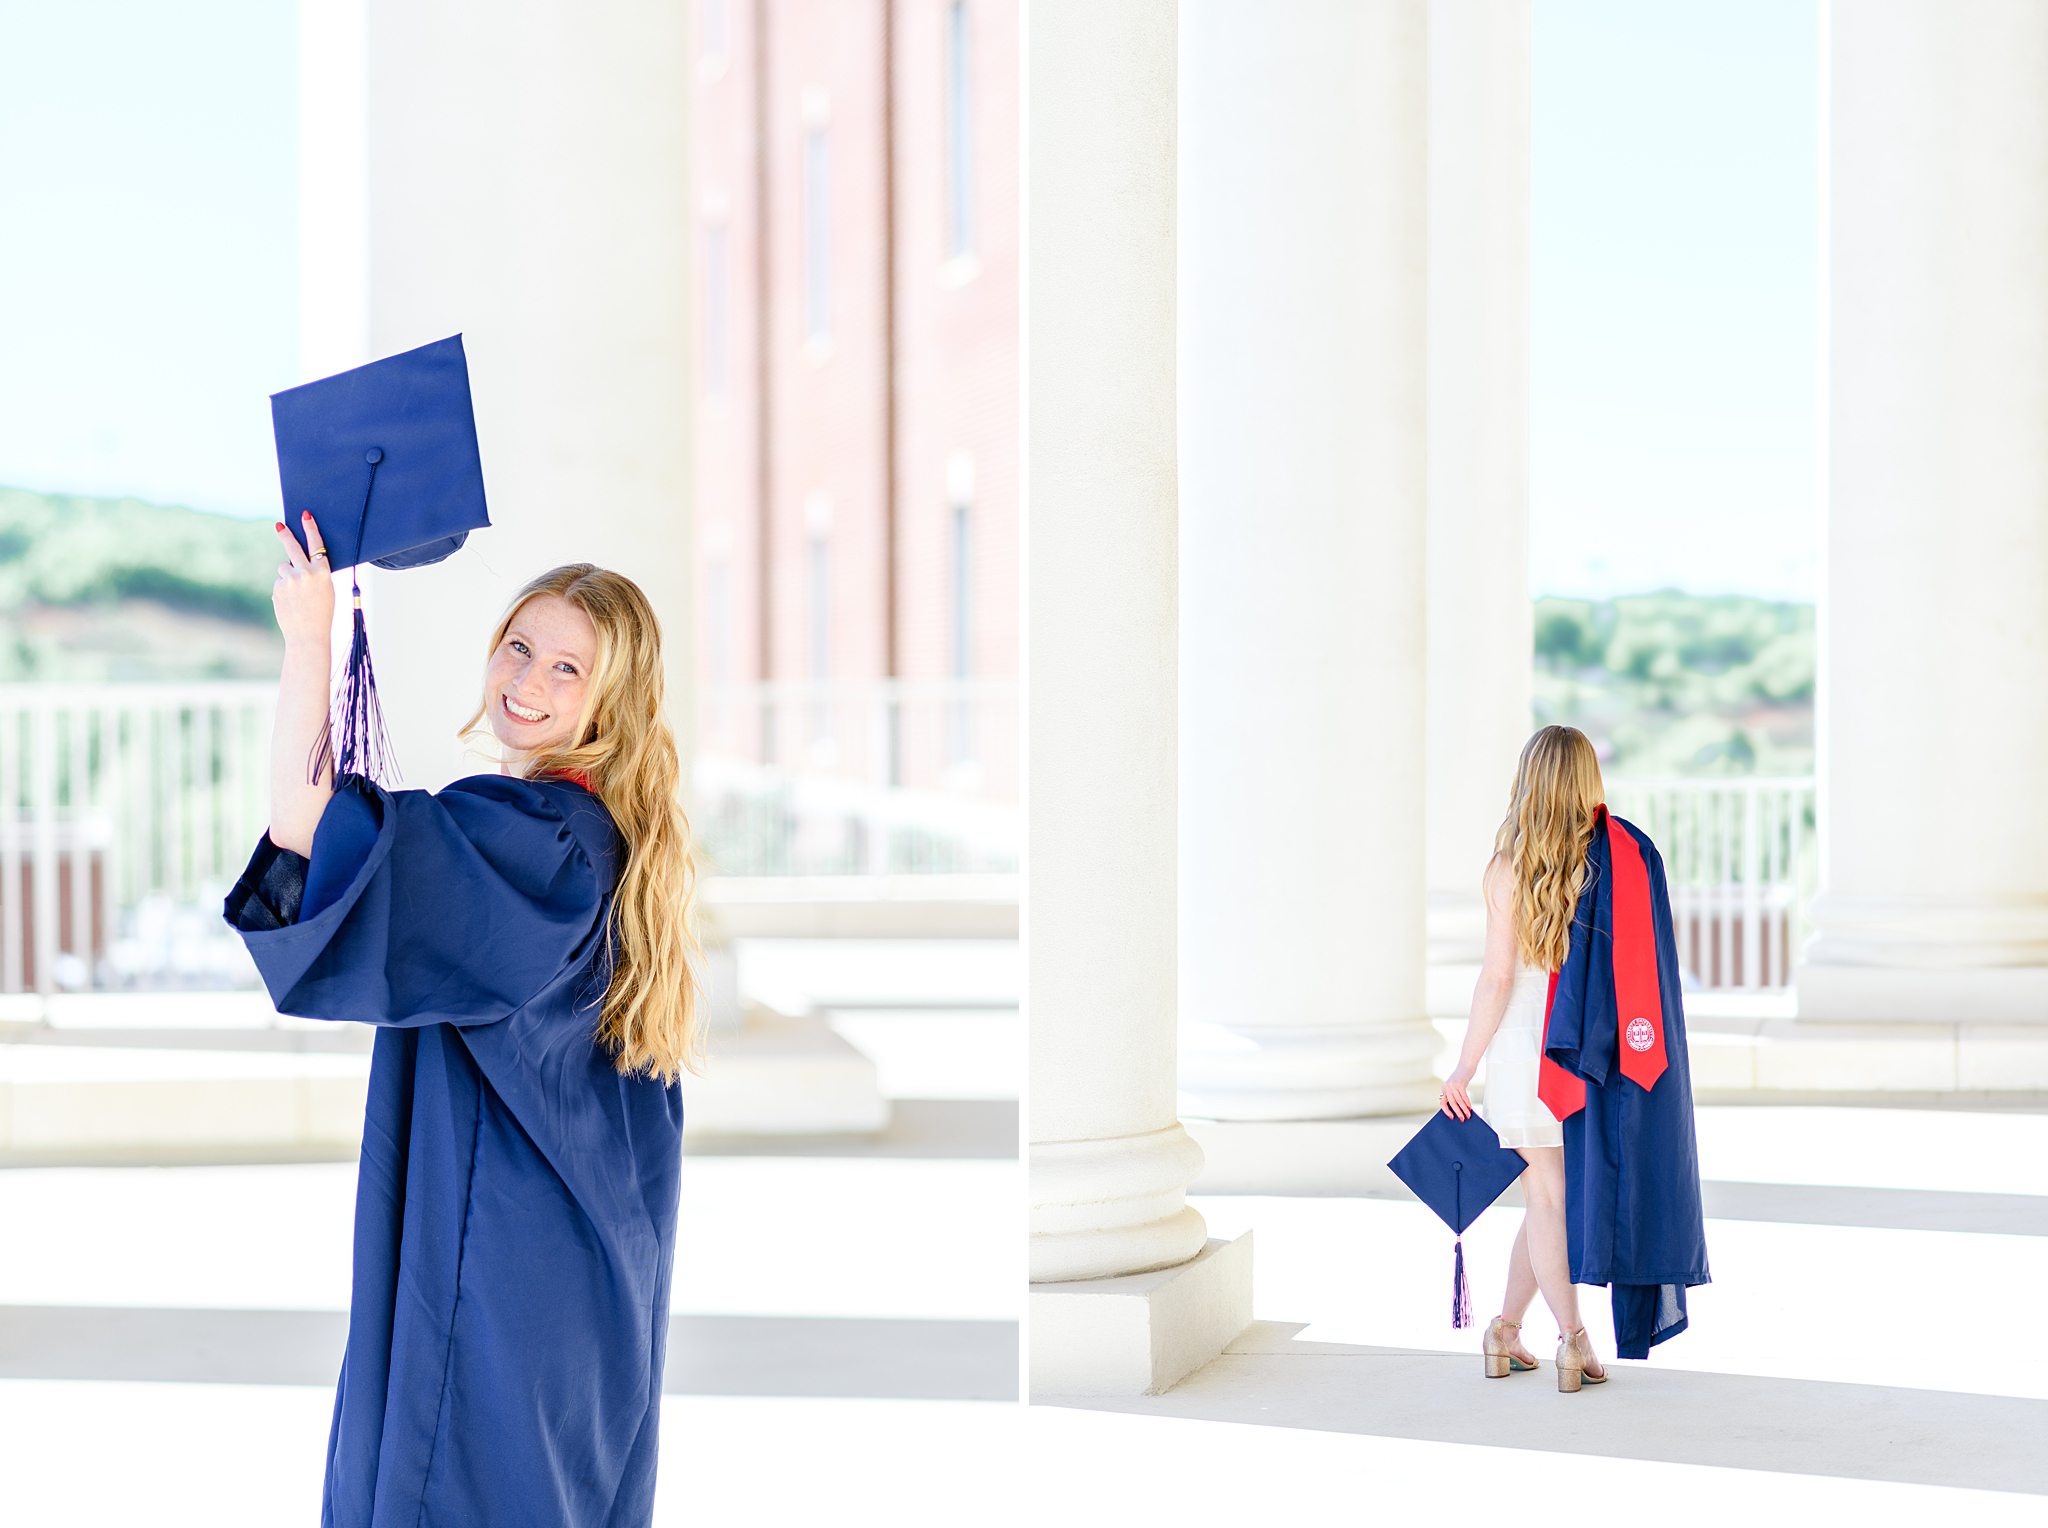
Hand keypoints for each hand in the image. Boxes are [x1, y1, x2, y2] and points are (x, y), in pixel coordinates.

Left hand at [273, 511, 335, 647]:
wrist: (308, 635)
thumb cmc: (322, 613)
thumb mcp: (326, 590)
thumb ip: (314, 573)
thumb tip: (294, 561)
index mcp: (323, 572)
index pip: (316, 544)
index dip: (310, 528)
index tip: (305, 515)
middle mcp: (305, 573)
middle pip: (292, 547)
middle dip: (286, 534)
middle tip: (279, 525)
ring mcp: (289, 580)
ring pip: (284, 568)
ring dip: (288, 575)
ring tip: (297, 595)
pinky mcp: (277, 588)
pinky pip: (279, 582)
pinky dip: (283, 589)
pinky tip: (291, 603)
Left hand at [1440, 1064, 1475, 1120]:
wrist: (1466, 1065)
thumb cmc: (1461, 1078)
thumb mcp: (1454, 1086)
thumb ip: (1454, 1095)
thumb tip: (1459, 1109)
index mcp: (1444, 1089)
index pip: (1442, 1102)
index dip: (1446, 1110)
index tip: (1451, 1117)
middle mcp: (1446, 1087)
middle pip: (1451, 1103)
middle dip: (1457, 1112)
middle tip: (1462, 1119)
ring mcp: (1453, 1085)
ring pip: (1458, 1101)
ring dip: (1464, 1109)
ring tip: (1468, 1115)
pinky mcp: (1460, 1084)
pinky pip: (1463, 1096)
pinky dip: (1467, 1103)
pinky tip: (1470, 1107)